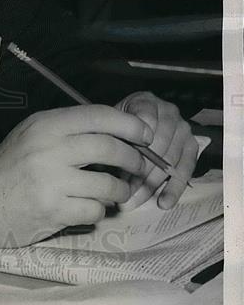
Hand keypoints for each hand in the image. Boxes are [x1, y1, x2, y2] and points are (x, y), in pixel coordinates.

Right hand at [0, 105, 152, 247]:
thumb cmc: (8, 167)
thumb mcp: (31, 135)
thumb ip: (67, 129)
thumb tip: (116, 129)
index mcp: (46, 125)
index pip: (99, 116)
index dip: (129, 124)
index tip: (144, 134)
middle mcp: (49, 149)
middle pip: (110, 148)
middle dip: (134, 158)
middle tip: (139, 166)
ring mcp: (52, 181)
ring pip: (108, 184)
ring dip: (120, 190)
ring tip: (116, 191)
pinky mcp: (54, 211)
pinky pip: (96, 210)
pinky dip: (100, 210)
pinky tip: (90, 207)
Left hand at [115, 91, 197, 210]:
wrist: (137, 119)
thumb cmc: (121, 124)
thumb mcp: (112, 123)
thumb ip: (113, 136)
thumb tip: (113, 164)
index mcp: (146, 101)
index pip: (144, 122)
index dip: (134, 145)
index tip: (122, 165)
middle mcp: (169, 112)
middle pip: (158, 147)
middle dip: (139, 173)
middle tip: (124, 193)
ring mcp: (183, 129)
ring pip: (170, 162)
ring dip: (152, 185)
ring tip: (135, 202)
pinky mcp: (192, 146)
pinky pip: (186, 170)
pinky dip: (174, 188)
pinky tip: (163, 202)